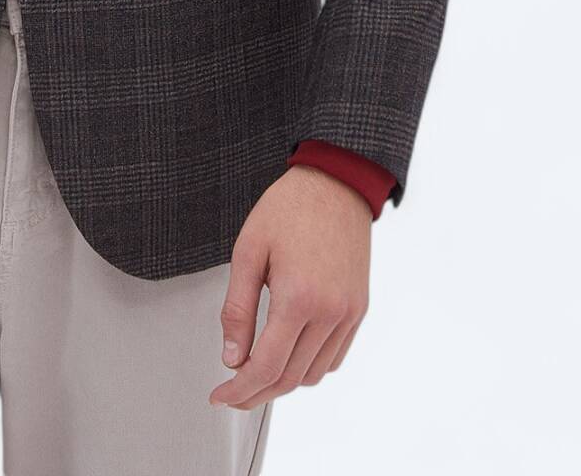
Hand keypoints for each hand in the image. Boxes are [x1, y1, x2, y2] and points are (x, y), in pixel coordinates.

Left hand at [209, 164, 370, 409]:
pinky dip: (310, 367)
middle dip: (256, 393)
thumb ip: (238, 308)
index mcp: (298, 297)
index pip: (266, 366)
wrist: (335, 183)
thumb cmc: (289, 208)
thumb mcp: (248, 250)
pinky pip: (335, 358)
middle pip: (290, 378)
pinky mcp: (359, 309)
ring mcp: (349, 313)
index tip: (220, 396)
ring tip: (256, 374)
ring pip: (314, 374)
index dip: (240, 390)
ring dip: (284, 383)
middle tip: (232, 394)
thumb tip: (232, 356)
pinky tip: (289, 356)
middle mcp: (329, 312)